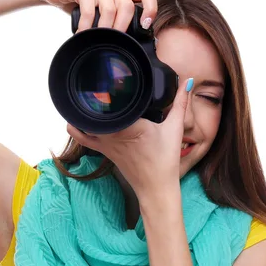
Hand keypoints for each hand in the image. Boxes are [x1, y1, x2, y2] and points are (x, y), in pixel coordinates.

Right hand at [35, 0, 157, 31]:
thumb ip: (113, 22)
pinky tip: (82, 34)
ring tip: (96, 40)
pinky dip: (87, 26)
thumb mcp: (100, 13)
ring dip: (104, 29)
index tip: (144, 26)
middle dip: (121, 28)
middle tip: (112, 42)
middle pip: (127, 6)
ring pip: (110, 9)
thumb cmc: (79, 4)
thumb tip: (124, 47)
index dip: (150, 8)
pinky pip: (90, 10)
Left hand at [67, 76, 193, 198]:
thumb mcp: (175, 128)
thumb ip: (181, 103)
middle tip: (98, 83)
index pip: (113, 102)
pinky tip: (77, 117)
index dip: (107, 88)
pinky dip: (76, 128)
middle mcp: (113, 134)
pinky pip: (82, 138)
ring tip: (87, 97)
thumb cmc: (165, 160)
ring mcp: (105, 143)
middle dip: (94, 95)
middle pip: (95, 109)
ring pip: (84, 123)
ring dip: (84, 110)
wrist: (155, 187)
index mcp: (130, 125)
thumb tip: (189, 81)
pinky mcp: (103, 151)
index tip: (108, 77)